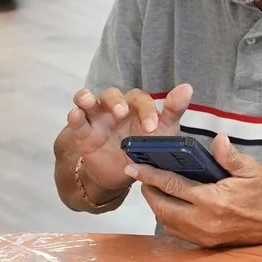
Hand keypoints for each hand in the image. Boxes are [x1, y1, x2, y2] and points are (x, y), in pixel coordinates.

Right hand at [60, 83, 193, 194]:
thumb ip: (174, 110)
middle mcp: (115, 108)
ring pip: (88, 101)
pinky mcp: (84, 134)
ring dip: (86, 98)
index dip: (146, 110)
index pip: (139, 99)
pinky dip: (74, 116)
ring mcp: (97, 119)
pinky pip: (77, 121)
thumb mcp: (164, 131)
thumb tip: (187, 87)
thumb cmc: (147, 146)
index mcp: (136, 106)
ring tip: (88, 101)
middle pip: (111, 95)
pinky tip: (75, 114)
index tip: (151, 127)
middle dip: (116, 102)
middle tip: (122, 114)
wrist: (126, 174)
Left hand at [131, 132, 261, 248]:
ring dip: (157, 205)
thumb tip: (217, 139)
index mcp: (214, 200)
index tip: (133, 167)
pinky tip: (172, 204)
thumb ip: (229, 156)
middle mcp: (204, 221)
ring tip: (155, 188)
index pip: (172, 186)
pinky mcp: (206, 242)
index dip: (150, 175)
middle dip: (148, 191)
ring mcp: (204, 235)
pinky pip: (177, 231)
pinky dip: (168, 217)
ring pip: (166, 221)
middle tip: (141, 176)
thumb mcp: (253, 169)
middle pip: (161, 207)